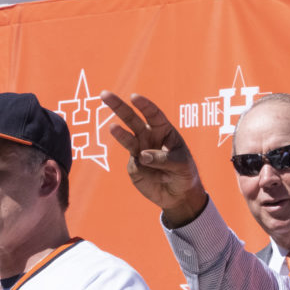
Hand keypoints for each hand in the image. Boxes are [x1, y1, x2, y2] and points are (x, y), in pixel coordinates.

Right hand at [100, 90, 207, 226]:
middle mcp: (149, 137)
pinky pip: (135, 165)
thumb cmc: (185, 173)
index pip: (153, 115)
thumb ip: (163, 159)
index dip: (144, 105)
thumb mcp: (182, 164)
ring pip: (126, 138)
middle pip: (132, 119)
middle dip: (119, 107)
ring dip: (119, 133)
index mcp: (164, 130)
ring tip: (112, 127)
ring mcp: (139, 150)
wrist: (179, 195)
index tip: (134, 97)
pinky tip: (157, 176)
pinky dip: (144, 170)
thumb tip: (142, 155)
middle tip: (104, 94)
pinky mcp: (134, 166)